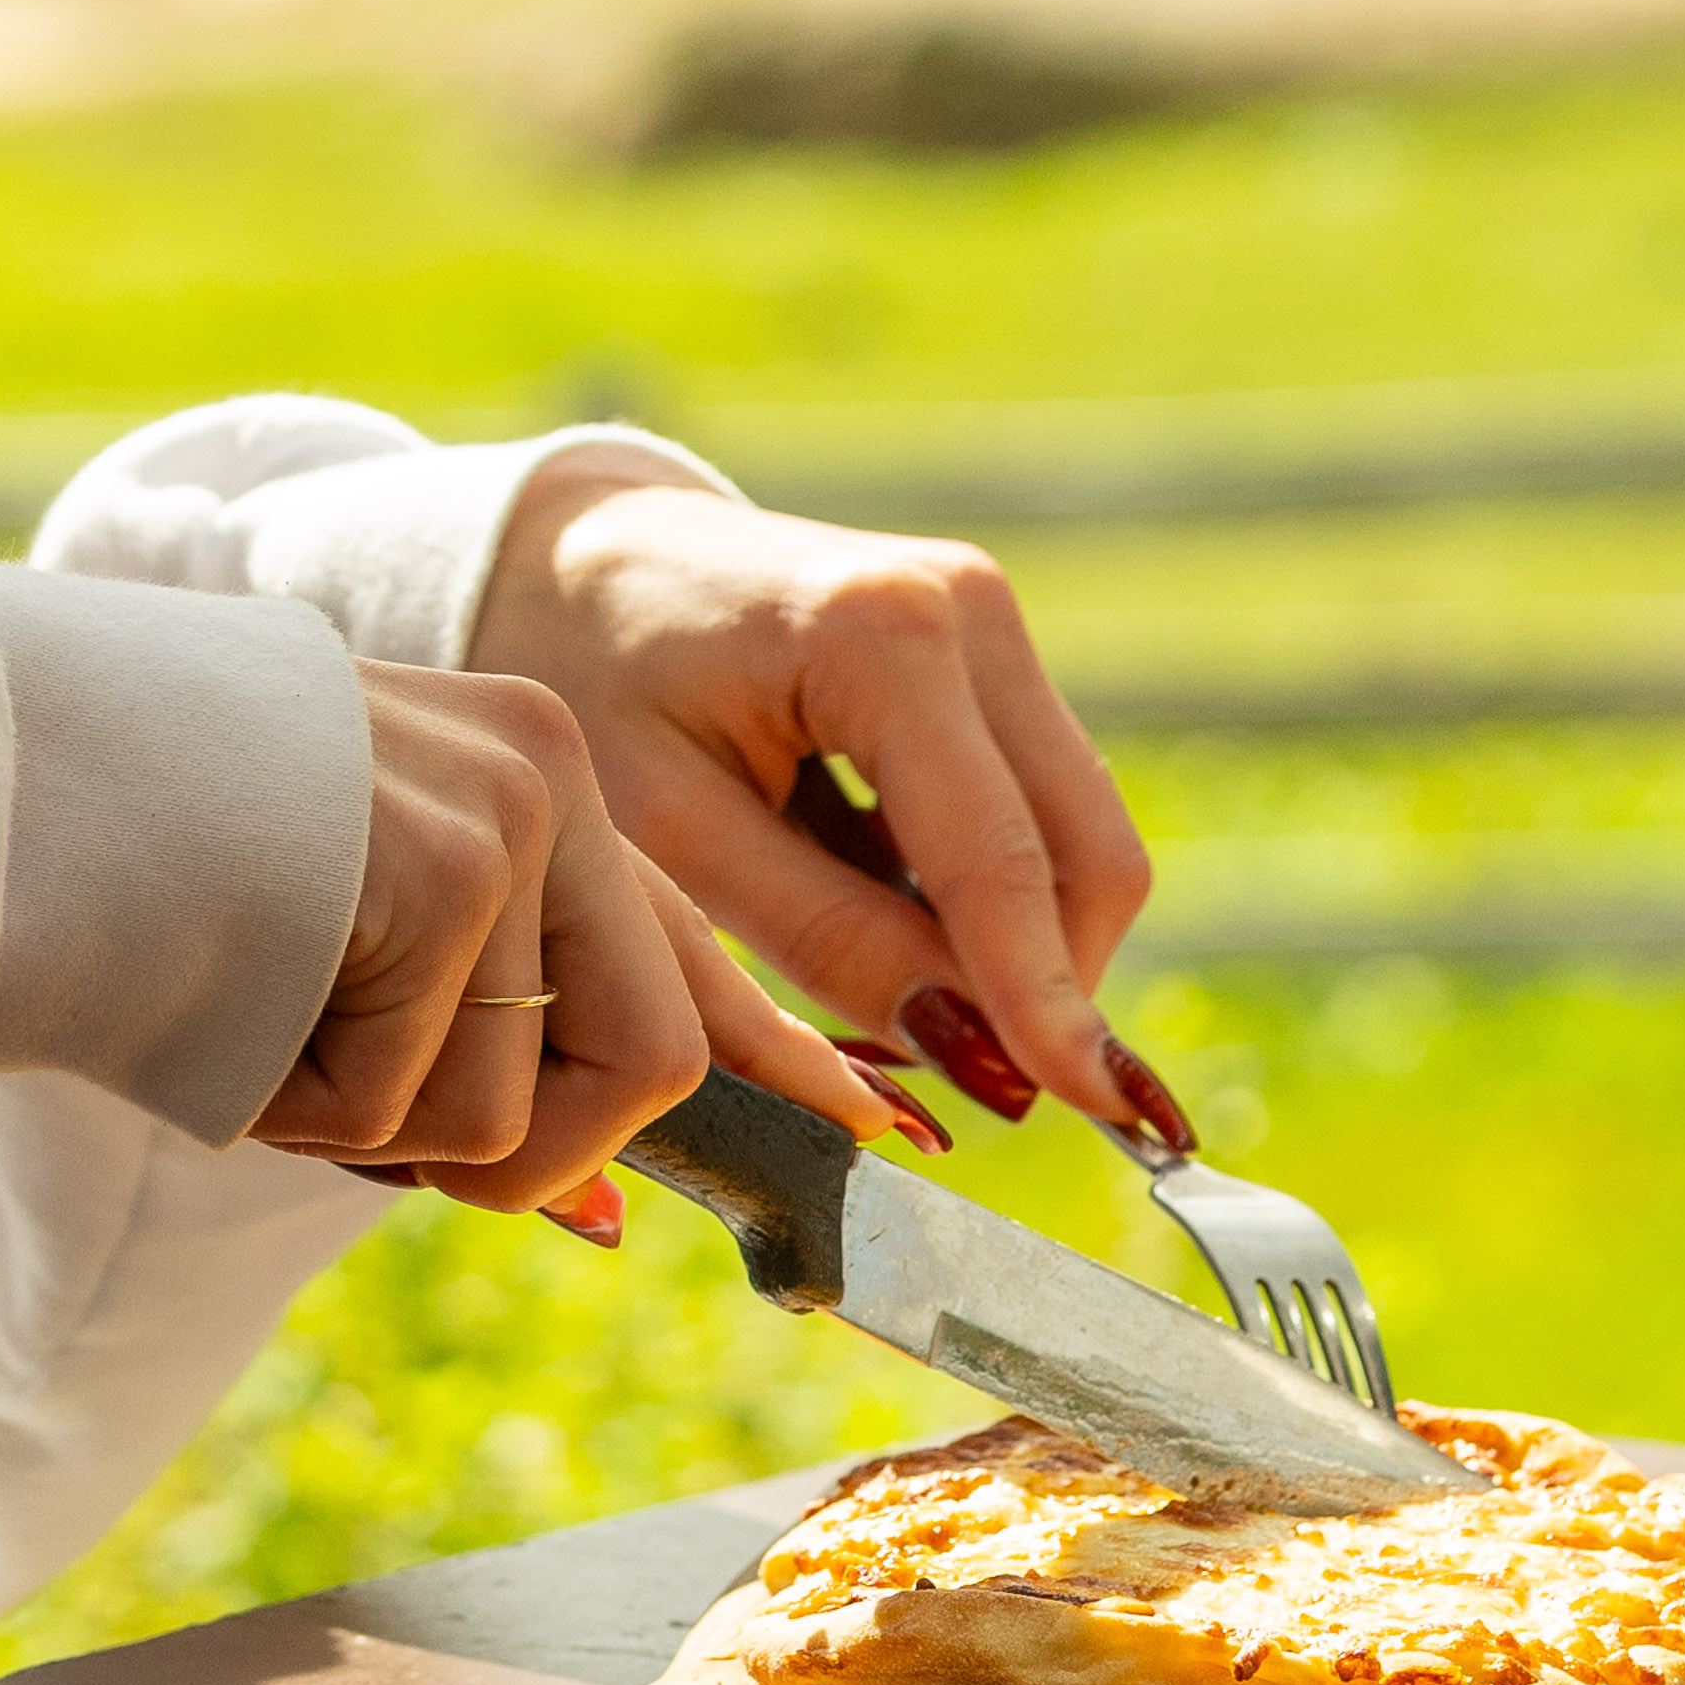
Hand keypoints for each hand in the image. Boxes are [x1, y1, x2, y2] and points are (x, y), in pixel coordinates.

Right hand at [246, 658, 899, 1214]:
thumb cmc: (129, 873)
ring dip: (374, 1122)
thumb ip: (465, 1019)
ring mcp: (503, 804)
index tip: (872, 1128)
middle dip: (539, 1151)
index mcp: (511, 757)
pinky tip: (233, 1002)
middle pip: (646, 1044)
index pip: (671, 939)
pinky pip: (435, 1100)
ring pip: (519, 1102)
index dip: (762, 1060)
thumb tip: (611, 1206)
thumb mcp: (328, 928)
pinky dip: (322, 1108)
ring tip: (250, 1015)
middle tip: (381, 1137)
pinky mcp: (449, 863)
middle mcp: (538, 760)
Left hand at [465, 460, 1159, 1139]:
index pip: (999, 859)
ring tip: (896, 994)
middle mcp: (963, 603)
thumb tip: (982, 1061)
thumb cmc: (597, 686)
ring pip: (1080, 837)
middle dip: (1052, 987)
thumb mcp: (676, 831)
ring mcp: (988, 615)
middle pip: (1085, 853)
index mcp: (877, 633)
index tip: (1108, 1125)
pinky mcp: (991, 647)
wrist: (576, 559)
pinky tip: (894, 920)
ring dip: (1026, 945)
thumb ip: (828, 939)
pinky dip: (995, 893)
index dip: (1050, 1004)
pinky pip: (1041, 806)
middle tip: (970, 1091)